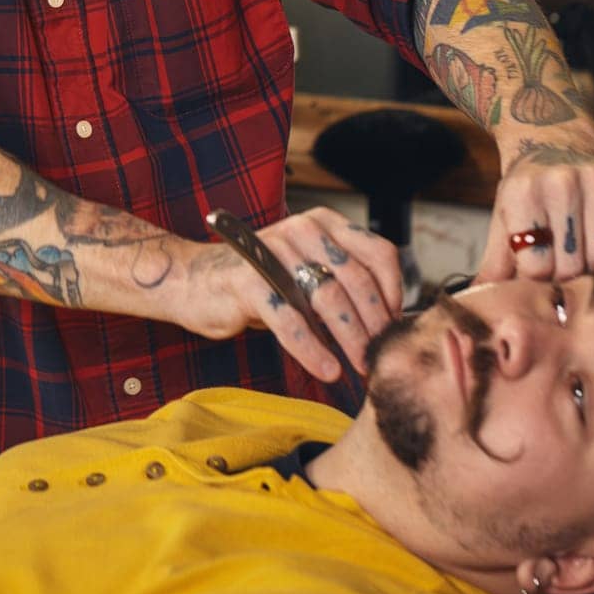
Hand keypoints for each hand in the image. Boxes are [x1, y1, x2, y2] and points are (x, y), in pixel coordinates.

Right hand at [184, 207, 401, 380]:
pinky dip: (312, 349)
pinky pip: (289, 320)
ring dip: (350, 338)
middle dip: (374, 323)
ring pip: (327, 299)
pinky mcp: (248, 282)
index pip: (378, 252)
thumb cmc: (263, 282)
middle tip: (381, 355)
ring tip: (360, 366)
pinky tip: (328, 370)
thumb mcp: (308, 271)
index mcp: (324, 223)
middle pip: (356, 279)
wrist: (197, 281)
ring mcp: (274, 253)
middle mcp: (303, 230)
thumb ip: (344, 280)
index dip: (393, 292)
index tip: (395, 326)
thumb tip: (392, 319)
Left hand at [478, 138, 593, 282]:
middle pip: (572, 266)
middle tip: (558, 256)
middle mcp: (561, 181)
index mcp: (523, 193)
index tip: (534, 263)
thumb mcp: (502, 221)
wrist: (552, 143)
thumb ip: (494, 265)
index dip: (536, 275)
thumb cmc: (526, 191)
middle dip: (564, 273)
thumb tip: (479, 300)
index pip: (537, 268)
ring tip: (578, 244)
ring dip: (592, 262)